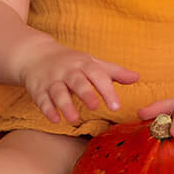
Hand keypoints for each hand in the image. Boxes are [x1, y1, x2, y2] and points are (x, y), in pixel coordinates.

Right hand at [16, 43, 138, 124]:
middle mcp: (68, 71)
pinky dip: (48, 109)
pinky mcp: (38, 89)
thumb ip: (113, 71)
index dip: (107, 90)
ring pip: (58, 92)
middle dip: (86, 94)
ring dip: (65, 105)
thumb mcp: (92, 63)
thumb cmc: (70, 62)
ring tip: (74, 119)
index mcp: (83, 64)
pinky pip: (42, 100)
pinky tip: (55, 119)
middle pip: (77, 82)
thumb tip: (137, 77)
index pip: (97, 75)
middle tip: (96, 107)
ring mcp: (52, 80)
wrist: (35, 54)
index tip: (116, 106)